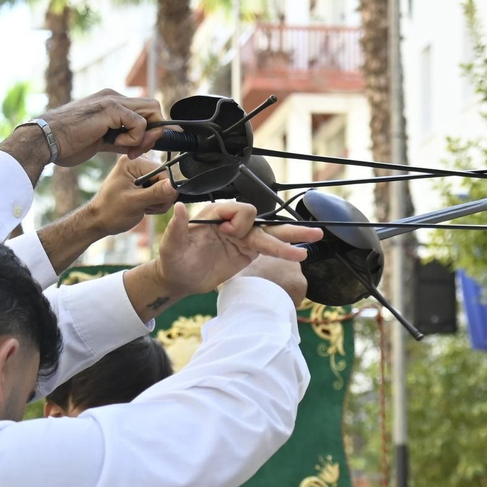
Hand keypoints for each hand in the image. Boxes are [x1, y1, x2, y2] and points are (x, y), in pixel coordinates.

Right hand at [47, 89, 163, 165]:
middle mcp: (114, 97)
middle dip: (154, 133)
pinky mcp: (110, 108)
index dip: (150, 132)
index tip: (137, 150)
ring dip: (145, 136)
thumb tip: (143, 144)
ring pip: (153, 111)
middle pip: (154, 108)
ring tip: (126, 147)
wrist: (46, 141)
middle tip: (137, 150)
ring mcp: (112, 100)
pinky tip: (115, 143)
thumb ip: (123, 140)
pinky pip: (139, 123)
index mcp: (112, 103)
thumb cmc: (69, 142)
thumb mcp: (103, 141)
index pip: (146, 111)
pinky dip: (134, 138)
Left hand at [85, 156, 178, 237]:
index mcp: (132, 163)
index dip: (166, 189)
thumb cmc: (110, 212)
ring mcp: (140, 174)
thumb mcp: (135, 203)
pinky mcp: (142, 183)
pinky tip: (145, 207)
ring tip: (144, 207)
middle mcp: (137, 164)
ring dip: (159, 201)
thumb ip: (156, 193)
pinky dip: (157, 202)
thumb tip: (175, 186)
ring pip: (165, 187)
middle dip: (162, 197)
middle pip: (166, 179)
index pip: (164, 172)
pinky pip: (160, 192)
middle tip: (148, 207)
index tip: (156, 202)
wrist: (100, 220)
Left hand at [153, 202, 320, 300]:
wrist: (179, 279)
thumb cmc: (173, 260)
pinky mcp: (248, 253)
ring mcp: (243, 239)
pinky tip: (301, 252)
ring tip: (316, 237)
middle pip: (263, 221)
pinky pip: (269, 249)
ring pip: (271, 235)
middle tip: (309, 233)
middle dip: (284, 229)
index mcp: (216, 215)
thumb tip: (179, 207)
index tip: (227, 234)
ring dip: (293, 238)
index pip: (241, 210)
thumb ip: (177, 227)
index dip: (240, 221)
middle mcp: (232, 224)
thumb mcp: (171, 245)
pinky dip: (285, 251)